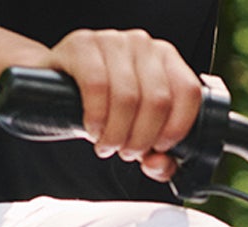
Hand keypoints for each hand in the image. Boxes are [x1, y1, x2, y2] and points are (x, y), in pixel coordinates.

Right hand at [45, 29, 202, 182]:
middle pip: (158, 101)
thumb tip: (159, 165)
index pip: (188, 92)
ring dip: (116, 134)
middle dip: (142, 139)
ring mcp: (114, 41)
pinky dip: (96, 118)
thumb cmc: (106, 109)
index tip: (159, 148)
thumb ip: (157, 157)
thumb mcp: (136, 133)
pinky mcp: (83, 46)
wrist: (59, 88)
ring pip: (128, 97)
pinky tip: (93, 129)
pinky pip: (97, 86)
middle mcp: (144, 45)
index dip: (176, 129)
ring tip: (107, 146)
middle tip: (126, 153)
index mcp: (167, 61)